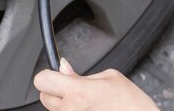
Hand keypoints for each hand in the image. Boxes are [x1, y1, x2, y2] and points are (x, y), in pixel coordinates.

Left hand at [34, 58, 160, 110]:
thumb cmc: (132, 105)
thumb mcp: (110, 77)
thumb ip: (81, 74)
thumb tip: (64, 67)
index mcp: (78, 92)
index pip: (42, 80)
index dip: (48, 74)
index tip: (55, 74)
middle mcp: (70, 110)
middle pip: (44, 96)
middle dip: (55, 90)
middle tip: (72, 88)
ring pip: (54, 110)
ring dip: (63, 104)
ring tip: (85, 102)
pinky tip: (88, 110)